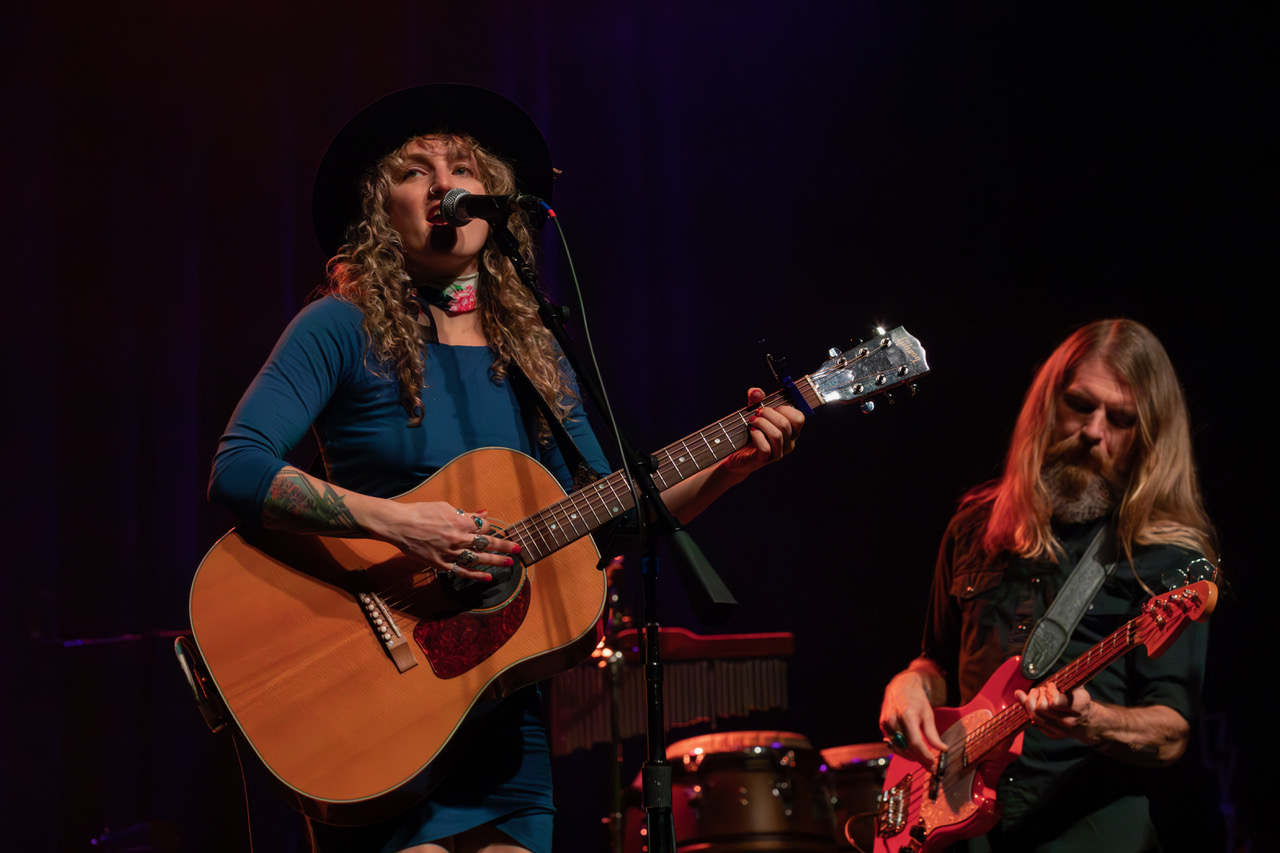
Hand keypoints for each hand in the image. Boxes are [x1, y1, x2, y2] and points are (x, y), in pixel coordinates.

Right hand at [371, 501, 520, 581]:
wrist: (399, 524)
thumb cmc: (421, 512)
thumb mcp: (445, 507)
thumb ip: (466, 513)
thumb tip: (483, 513)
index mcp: (459, 521)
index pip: (483, 526)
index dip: (489, 527)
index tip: (491, 529)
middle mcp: (457, 538)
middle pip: (486, 544)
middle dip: (504, 546)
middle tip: (517, 549)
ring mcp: (449, 552)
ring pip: (477, 559)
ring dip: (495, 562)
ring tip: (509, 563)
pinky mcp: (440, 564)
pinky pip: (461, 571)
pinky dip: (475, 575)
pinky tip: (487, 578)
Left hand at [722, 388, 804, 476]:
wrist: (737, 455)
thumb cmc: (751, 433)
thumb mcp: (754, 413)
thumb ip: (756, 400)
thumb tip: (756, 392)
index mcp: (791, 431)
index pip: (799, 418)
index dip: (785, 409)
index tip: (772, 407)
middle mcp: (788, 443)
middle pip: (785, 424)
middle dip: (768, 414)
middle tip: (757, 413)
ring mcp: (778, 453)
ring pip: (776, 435)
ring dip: (762, 423)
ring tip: (752, 421)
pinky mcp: (764, 460)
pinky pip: (766, 447)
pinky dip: (757, 436)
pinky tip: (751, 431)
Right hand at [880, 667, 947, 770]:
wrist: (901, 685)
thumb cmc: (916, 699)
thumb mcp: (928, 714)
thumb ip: (933, 734)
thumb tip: (943, 749)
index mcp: (907, 715)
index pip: (915, 742)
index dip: (924, 755)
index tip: (933, 763)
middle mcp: (893, 720)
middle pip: (906, 748)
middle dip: (919, 759)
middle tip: (931, 766)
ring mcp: (885, 723)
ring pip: (898, 748)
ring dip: (910, 756)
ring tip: (923, 760)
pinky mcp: (882, 725)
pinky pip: (892, 743)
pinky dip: (902, 749)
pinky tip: (911, 751)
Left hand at [1015, 682, 1099, 743]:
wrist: (1087, 722)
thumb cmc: (1080, 700)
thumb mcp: (1077, 688)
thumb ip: (1063, 682)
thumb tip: (1046, 681)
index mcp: (1077, 707)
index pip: (1056, 702)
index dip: (1050, 691)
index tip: (1051, 685)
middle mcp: (1067, 721)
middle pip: (1041, 708)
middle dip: (1038, 695)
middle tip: (1041, 689)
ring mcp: (1059, 730)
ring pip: (1034, 715)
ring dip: (1030, 701)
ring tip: (1035, 694)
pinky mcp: (1051, 734)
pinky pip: (1033, 721)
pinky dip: (1028, 709)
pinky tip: (1031, 701)